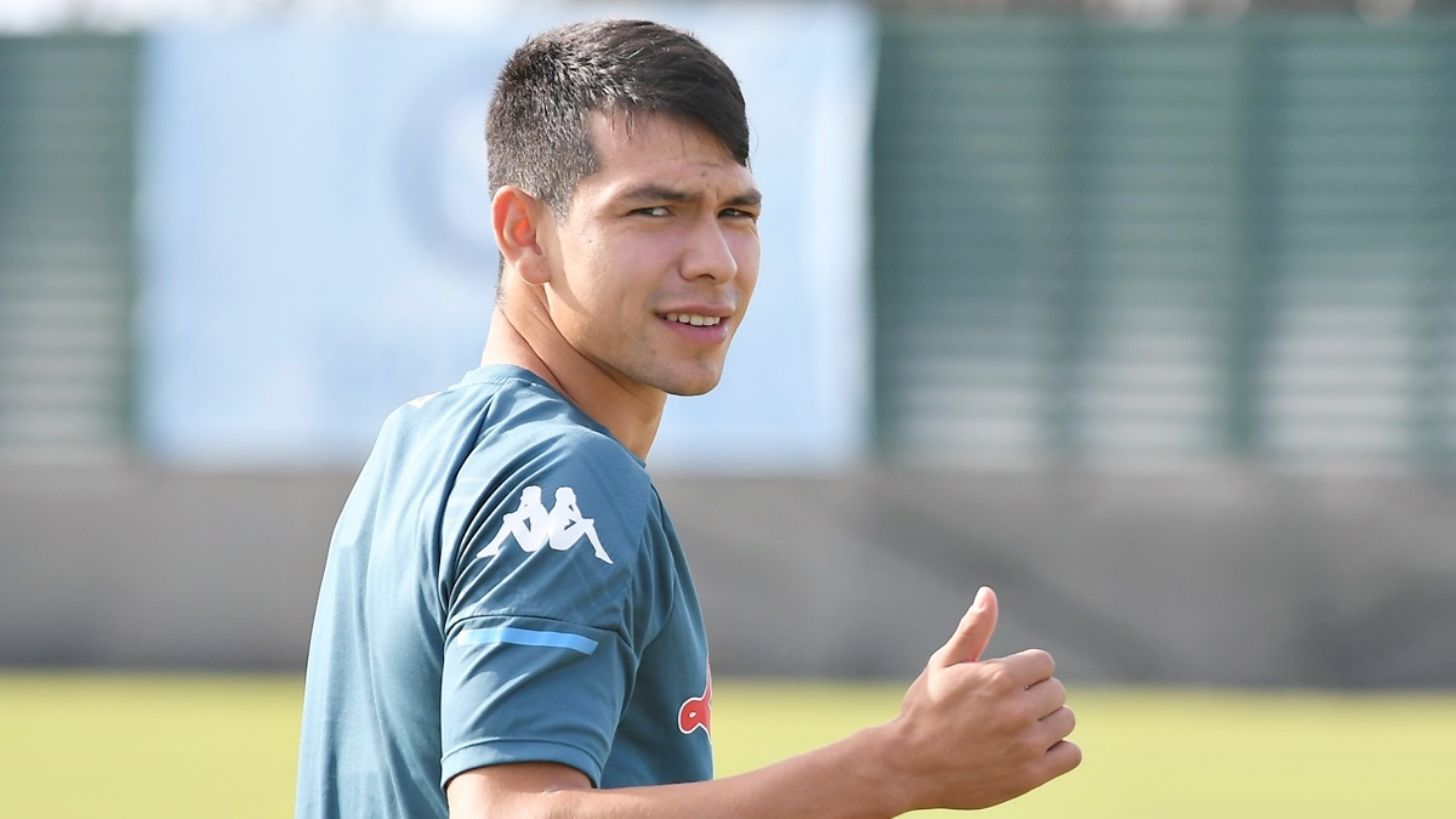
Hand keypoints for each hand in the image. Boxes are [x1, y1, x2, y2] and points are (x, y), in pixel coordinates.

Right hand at [885, 587, 1080, 811]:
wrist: (908, 766)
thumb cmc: (925, 710)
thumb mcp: (944, 664)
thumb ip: (973, 630)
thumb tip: (988, 593)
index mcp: (999, 677)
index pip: (1044, 663)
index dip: (1024, 672)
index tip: (1002, 685)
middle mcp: (1017, 709)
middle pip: (1057, 691)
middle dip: (1035, 696)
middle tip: (1004, 709)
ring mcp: (1026, 744)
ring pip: (1066, 721)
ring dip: (1047, 723)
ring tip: (1015, 730)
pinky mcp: (1031, 775)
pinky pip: (1071, 754)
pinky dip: (1057, 752)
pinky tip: (1030, 749)